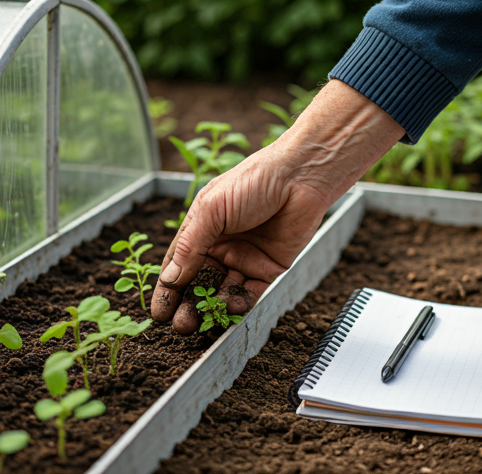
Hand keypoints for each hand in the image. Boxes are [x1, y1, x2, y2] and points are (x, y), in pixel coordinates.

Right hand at [151, 80, 404, 331]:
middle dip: (189, 305)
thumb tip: (169, 279)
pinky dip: (239, 303)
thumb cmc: (252, 183)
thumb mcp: (212, 210)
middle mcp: (221, 246)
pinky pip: (250, 292)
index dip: (167, 290)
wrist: (300, 178)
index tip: (158, 314)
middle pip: (199, 283)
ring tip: (203, 321)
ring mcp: (244, 258)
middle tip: (181, 326)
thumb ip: (190, 246)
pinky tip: (230, 307)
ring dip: (212, 308)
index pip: (177, 265)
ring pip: (222, 291)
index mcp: (201, 229)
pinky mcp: (268, 268)